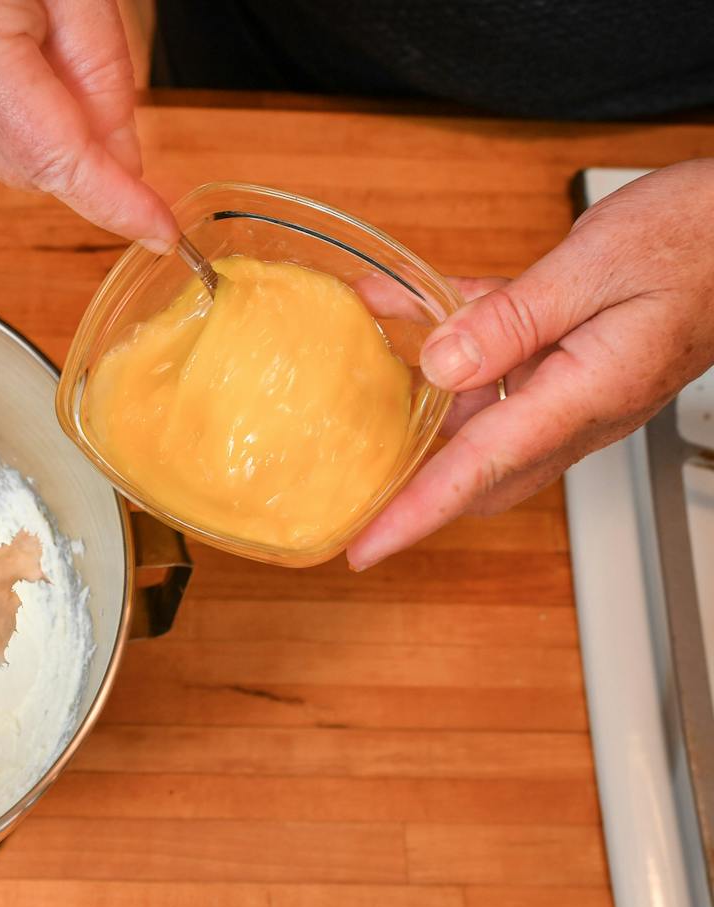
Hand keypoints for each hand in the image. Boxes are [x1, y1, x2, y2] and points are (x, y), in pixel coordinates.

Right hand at [0, 0, 177, 249]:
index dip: (115, 203)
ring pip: (17, 161)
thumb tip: (125, 162)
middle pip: (39, 169)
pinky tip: (22, 58)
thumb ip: (105, 75)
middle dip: (88, 148)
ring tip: (45, 42)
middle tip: (95, 71)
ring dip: (55, 130)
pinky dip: (26, 120)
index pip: (57, 160)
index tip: (160, 230)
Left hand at [348, 158, 713, 570]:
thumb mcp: (594, 265)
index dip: (416, 513)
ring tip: (357, 383)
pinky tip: (402, 305)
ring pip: (481, 415)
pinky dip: (450, 336)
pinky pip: (498, 361)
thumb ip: (513, 319)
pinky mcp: (574, 356)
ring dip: (423, 401)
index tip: (365, 546)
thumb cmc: (697, 236)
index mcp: (587, 393)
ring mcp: (577, 384)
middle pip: (475, 464)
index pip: (480, 471)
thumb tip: (440, 364)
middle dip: (412, 479)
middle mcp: (580, 404)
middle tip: (350, 481)